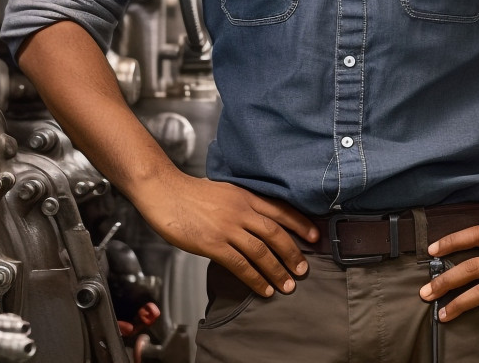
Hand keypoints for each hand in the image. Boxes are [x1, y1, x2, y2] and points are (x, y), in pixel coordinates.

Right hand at [135, 170, 318, 297]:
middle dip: (293, 252)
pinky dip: (255, 279)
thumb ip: (239, 203)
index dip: (299, 223)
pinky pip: (240, 265)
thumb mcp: (222, 190)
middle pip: (275, 232)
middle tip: (303, 269)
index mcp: (244, 194)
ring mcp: (227, 226)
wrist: (163, 190)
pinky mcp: (213, 243)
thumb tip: (253, 219)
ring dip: (277, 270)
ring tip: (287, 285)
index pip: (279, 209)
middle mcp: (240, 209)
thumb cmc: (188, 192)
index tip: (314, 235)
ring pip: (261, 251)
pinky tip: (262, 288)